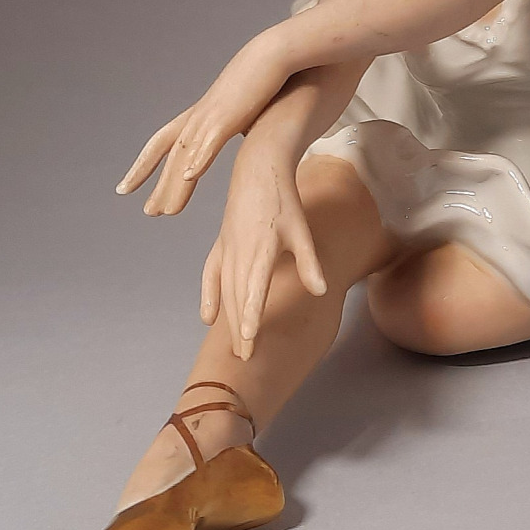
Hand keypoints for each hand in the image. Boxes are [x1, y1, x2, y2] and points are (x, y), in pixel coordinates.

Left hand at [116, 32, 290, 215]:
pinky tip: (191, 177)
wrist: (274, 54)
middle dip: (153, 181)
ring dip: (174, 184)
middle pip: (168, 153)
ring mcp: (211, 115)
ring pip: (185, 154)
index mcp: (202, 114)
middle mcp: (199, 115)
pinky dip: (200, 158)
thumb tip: (248, 138)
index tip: (129, 186)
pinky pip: (211, 140)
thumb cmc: (265, 79)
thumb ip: (241, 125)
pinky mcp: (230, 115)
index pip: (164, 142)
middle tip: (148, 212)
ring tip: (164, 211)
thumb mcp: (248, 108)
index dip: (146, 164)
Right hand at [202, 143, 326, 359]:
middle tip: (245, 360)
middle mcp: (239, 252)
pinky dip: (210, 297)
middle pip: (238, 298)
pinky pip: (211, 275)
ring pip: (226, 291)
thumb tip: (321, 291)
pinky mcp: (221, 243)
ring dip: (229, 320)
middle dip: (241, 330)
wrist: (257, 169)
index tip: (248, 340)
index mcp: (261, 249)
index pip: (254, 290)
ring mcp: (227, 249)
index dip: (251, 317)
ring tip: (234, 347)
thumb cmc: (284, 199)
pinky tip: (208, 318)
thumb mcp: (301, 230)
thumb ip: (308, 262)